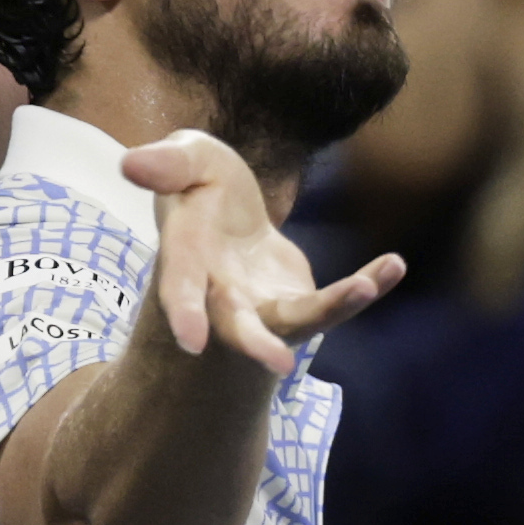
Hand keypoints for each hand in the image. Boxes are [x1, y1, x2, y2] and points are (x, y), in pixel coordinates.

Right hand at [116, 131, 399, 377]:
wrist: (230, 216)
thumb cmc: (200, 186)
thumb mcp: (187, 161)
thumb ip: (166, 164)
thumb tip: (129, 164)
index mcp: (187, 256)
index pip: (181, 285)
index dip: (184, 312)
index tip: (191, 343)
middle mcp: (222, 293)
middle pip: (234, 326)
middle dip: (251, 343)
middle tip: (278, 363)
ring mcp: (263, 305)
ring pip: (294, 321)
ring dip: (330, 306)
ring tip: (365, 286)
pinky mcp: (299, 302)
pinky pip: (337, 300)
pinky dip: (368, 283)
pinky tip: (394, 264)